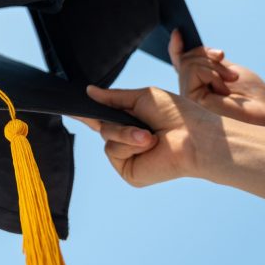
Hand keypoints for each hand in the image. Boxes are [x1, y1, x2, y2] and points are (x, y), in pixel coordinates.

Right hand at [77, 85, 222, 186]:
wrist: (194, 136)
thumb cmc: (177, 114)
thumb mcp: (141, 98)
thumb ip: (113, 97)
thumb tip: (88, 91)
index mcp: (131, 122)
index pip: (103, 118)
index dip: (86, 113)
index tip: (70, 107)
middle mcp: (127, 141)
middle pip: (101, 125)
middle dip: (116, 120)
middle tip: (141, 123)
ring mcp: (127, 158)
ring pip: (107, 138)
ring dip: (126, 133)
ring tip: (150, 135)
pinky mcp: (129, 172)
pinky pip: (113, 152)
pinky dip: (128, 144)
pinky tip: (148, 146)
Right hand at [169, 29, 264, 131]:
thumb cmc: (253, 97)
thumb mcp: (228, 70)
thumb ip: (208, 61)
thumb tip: (189, 44)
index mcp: (200, 85)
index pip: (179, 63)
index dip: (176, 47)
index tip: (179, 31)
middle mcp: (190, 92)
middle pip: (185, 58)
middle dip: (206, 54)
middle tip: (227, 66)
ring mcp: (188, 98)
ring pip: (188, 63)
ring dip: (213, 65)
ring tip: (230, 80)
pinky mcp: (190, 100)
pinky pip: (193, 71)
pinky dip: (212, 73)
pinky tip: (223, 89)